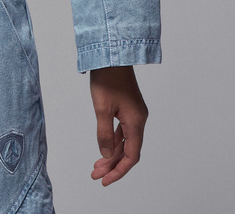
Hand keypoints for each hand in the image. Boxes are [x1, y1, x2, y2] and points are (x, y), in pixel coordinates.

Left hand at [88, 65, 147, 185]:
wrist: (111, 54)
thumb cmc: (107, 78)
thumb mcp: (101, 108)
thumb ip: (104, 134)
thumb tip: (105, 154)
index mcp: (136, 122)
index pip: (131, 156)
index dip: (119, 171)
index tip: (105, 181)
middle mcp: (138, 120)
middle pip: (128, 151)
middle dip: (112, 165)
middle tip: (96, 175)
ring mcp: (134, 113)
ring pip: (124, 141)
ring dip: (111, 154)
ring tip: (96, 166)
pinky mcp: (127, 107)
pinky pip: (122, 131)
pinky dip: (113, 141)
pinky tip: (103, 147)